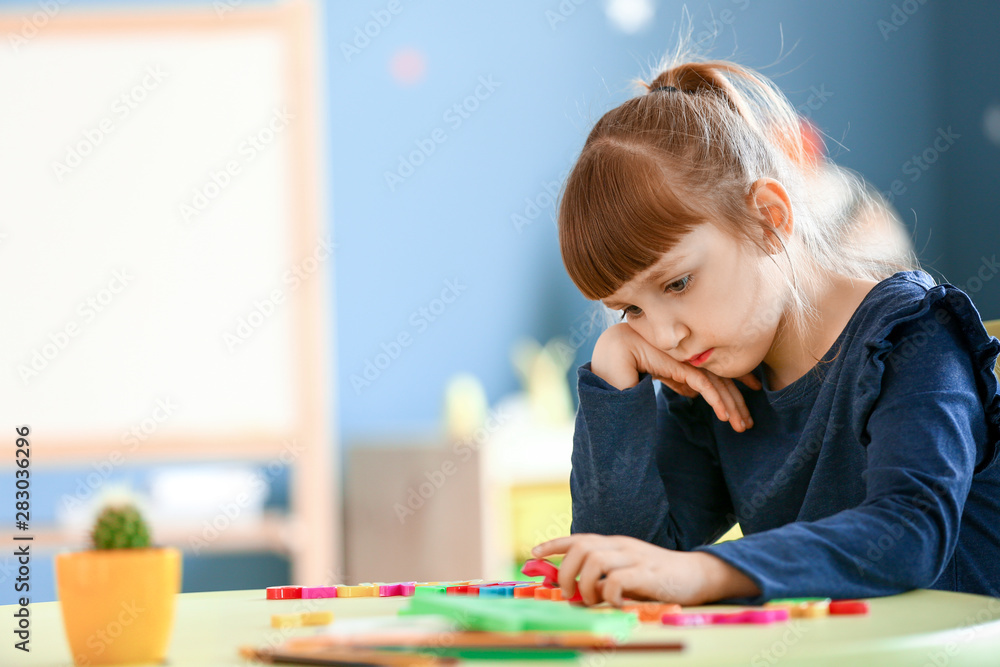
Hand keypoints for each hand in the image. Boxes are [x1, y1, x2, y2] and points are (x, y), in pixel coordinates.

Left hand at [531, 534, 719, 606]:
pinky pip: (618, 580)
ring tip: (592, 600)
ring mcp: (635, 558)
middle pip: (581, 547)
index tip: (535, 554)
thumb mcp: (628, 570)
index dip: (554, 545)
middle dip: (565, 571)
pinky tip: (614, 603)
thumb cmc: (658, 577)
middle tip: (569, 593)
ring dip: (585, 584)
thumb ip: (605, 576)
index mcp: (615, 544)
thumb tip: (575, 591)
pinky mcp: (648, 574)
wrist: (697, 574)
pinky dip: (608, 594)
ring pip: (595, 561)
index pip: (579, 538)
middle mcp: (622, 547)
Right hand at [592, 323, 760, 432]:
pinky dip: (716, 400)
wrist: (613, 351)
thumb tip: (693, 392)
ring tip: (741, 426)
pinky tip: (724, 416)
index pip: (718, 374)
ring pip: (719, 385)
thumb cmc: (632, 360)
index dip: (735, 389)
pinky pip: (704, 384)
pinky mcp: (681, 365)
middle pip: (724, 381)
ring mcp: (688, 360)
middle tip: (747, 424)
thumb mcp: (661, 373)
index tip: (745, 407)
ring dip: (733, 407)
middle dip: (739, 403)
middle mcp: (693, 357)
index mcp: (689, 359)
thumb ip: (677, 380)